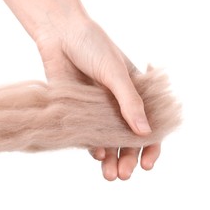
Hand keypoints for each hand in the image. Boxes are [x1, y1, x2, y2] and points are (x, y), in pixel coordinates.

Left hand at [36, 19, 158, 180]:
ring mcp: (95, 108)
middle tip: (123, 175)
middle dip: (127, 158)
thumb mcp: (115, 73)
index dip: (151, 146)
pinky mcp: (75, 110)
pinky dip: (92, 146)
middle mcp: (116, 103)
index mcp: (134, 92)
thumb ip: (129, 102)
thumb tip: (145, 133)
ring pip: (106, 140)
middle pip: (126, 138)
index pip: (148, 124)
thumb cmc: (92, 46)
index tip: (147, 164)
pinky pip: (85, 133)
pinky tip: (95, 154)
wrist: (58, 34)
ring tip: (111, 174)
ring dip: (110, 158)